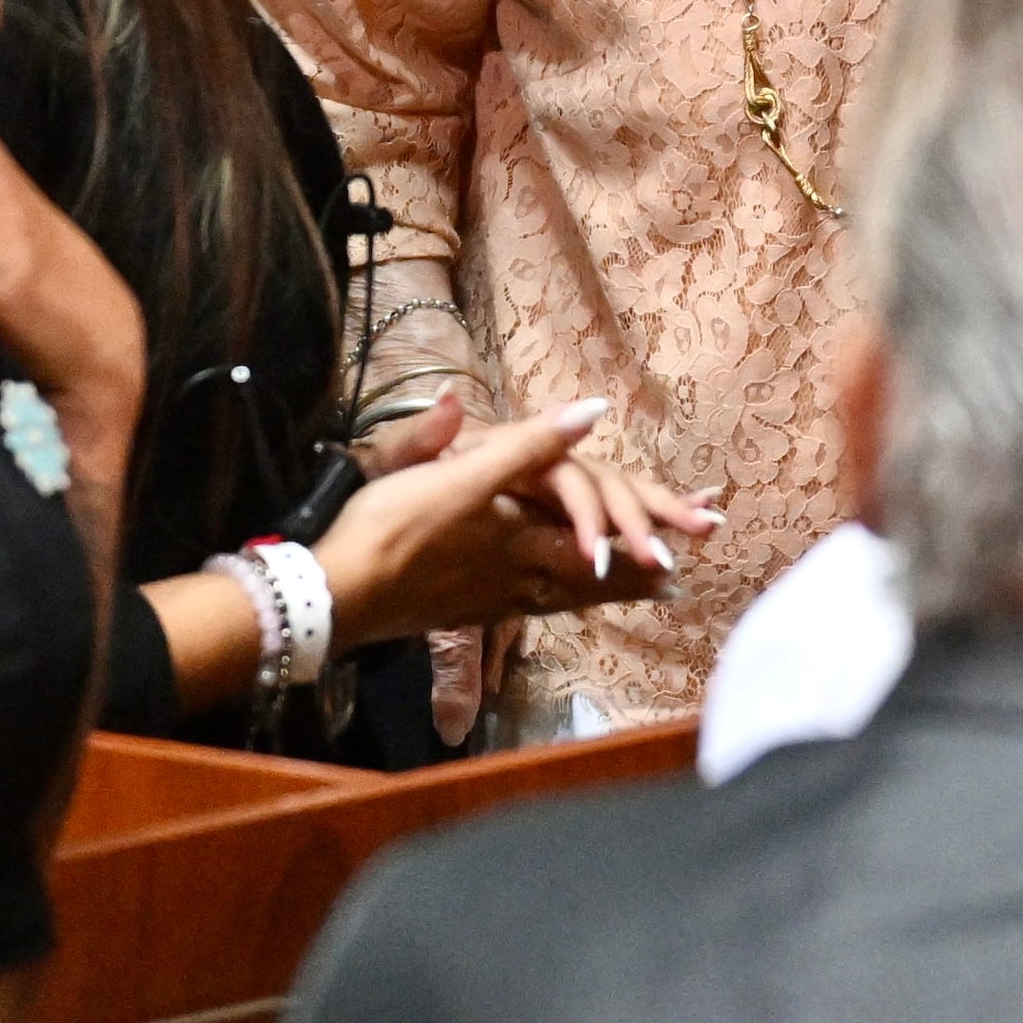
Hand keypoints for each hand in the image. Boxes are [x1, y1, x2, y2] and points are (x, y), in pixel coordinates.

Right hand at [319, 392, 716, 645]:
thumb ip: (529, 446)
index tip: (688, 526)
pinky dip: (569, 603)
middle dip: (638, 569)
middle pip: (593, 574)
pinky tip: (571, 602)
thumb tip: (592, 411)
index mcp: (522, 534)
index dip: (643, 524)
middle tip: (681, 576)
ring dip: (612, 591)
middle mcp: (519, 573)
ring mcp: (494, 598)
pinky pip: (538, 608)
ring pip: (569, 595)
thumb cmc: (392, 529)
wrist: (335, 596)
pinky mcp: (468, 611)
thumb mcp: (460, 476)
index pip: (598, 529)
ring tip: (648, 591)